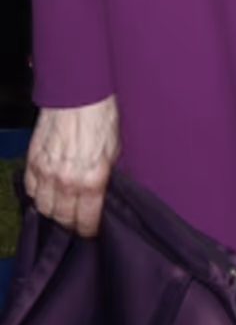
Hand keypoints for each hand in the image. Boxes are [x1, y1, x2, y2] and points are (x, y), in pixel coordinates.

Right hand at [25, 97, 119, 237]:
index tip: (90, 230)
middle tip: (76, 222)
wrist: (78, 94)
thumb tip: (103, 193)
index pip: (86, 219)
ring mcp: (46, 172)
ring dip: (53, 212)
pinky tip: (47, 193)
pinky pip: (31, 190)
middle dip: (70, 224)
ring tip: (61, 209)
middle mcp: (67, 181)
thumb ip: (105, 176)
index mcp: (91, 180)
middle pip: (62, 218)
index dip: (88, 229)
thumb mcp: (114, 150)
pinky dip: (38, 196)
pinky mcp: (33, 162)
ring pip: (44, 208)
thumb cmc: (101, 117)